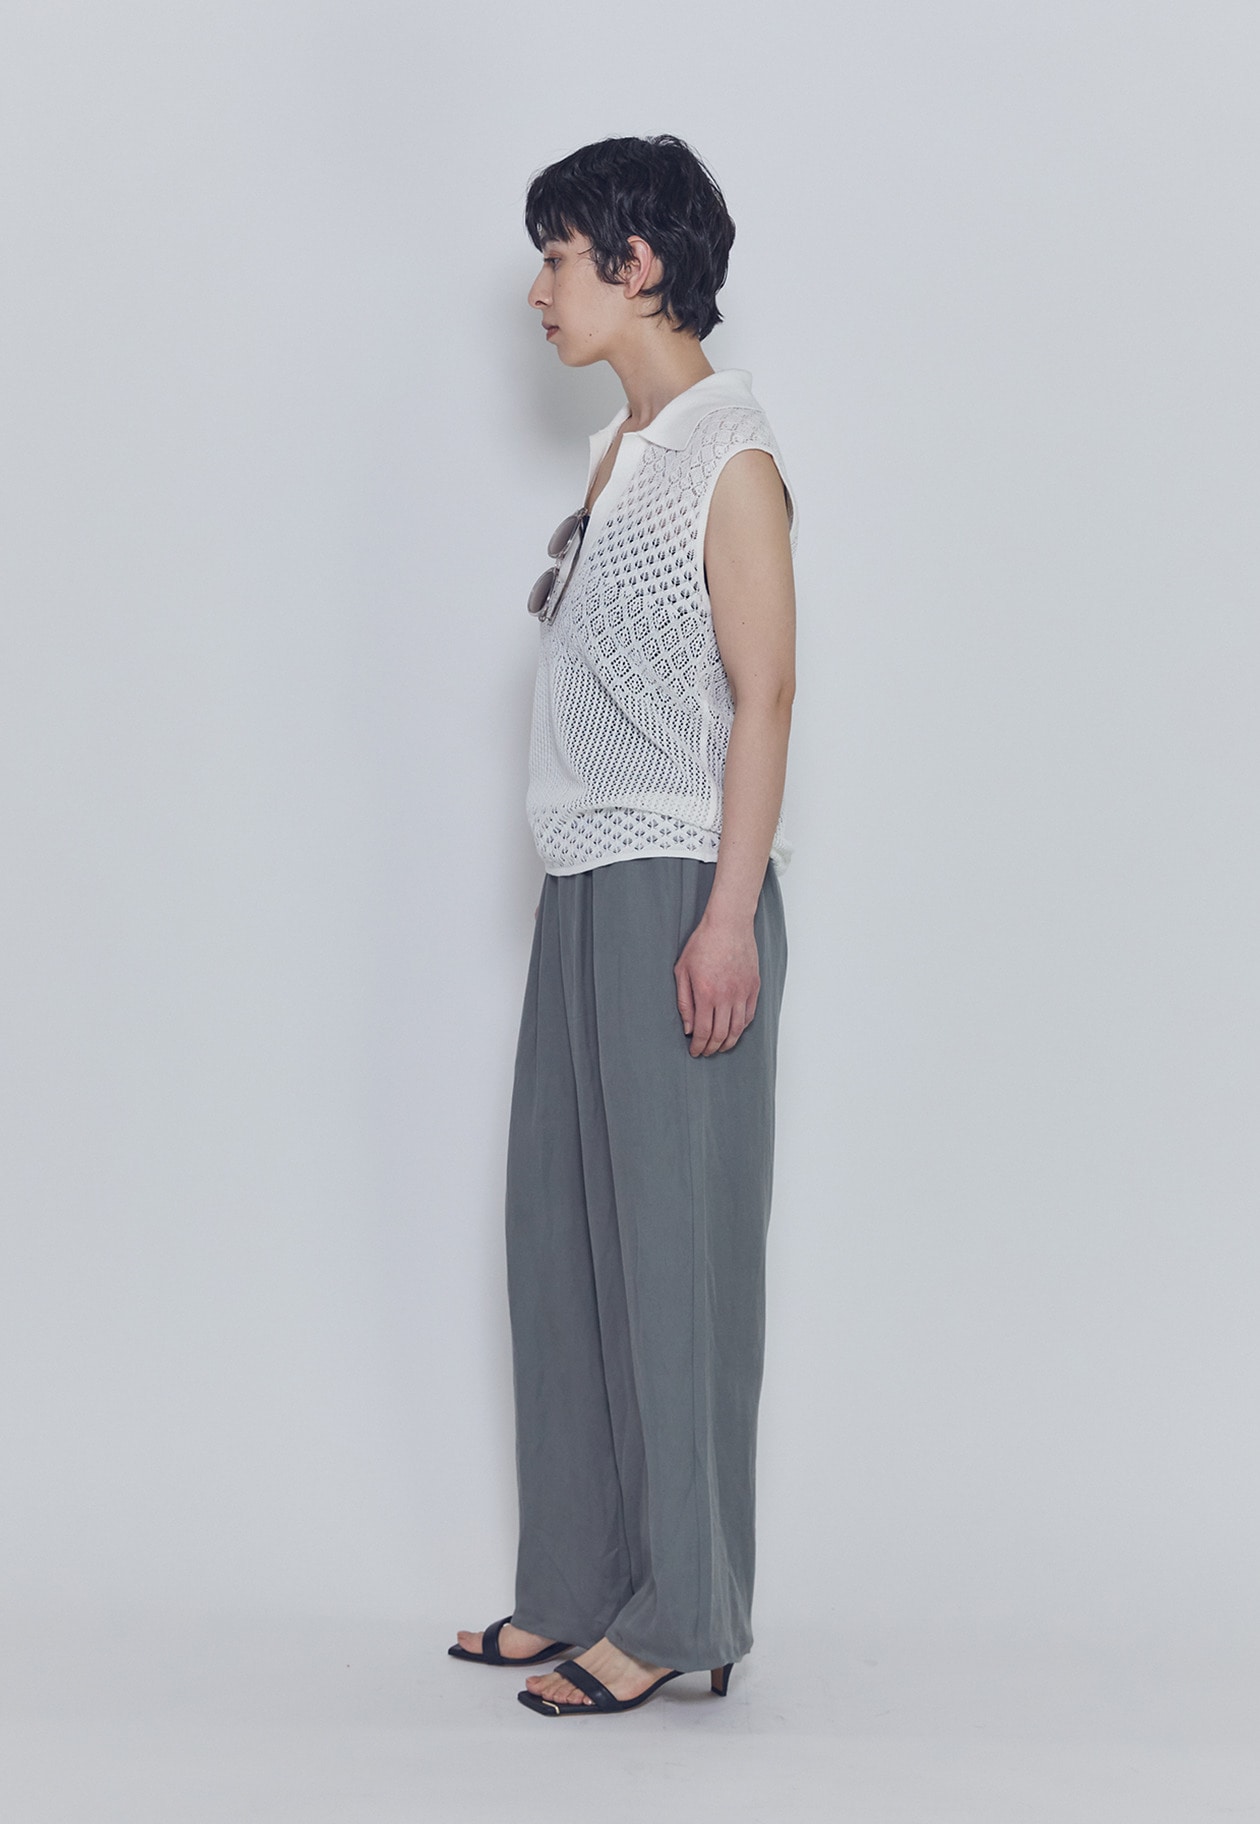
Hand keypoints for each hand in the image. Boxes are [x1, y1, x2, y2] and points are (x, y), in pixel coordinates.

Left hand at [674, 914, 759, 1056]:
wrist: (728, 924)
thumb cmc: (702, 944)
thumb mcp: (682, 971)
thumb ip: (684, 1002)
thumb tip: (688, 1028)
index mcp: (706, 993)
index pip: (703, 1031)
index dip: (698, 1046)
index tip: (694, 1052)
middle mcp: (726, 996)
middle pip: (721, 1035)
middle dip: (711, 1048)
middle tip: (705, 1052)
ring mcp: (743, 992)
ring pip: (738, 1029)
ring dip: (728, 1042)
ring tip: (719, 1047)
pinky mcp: (753, 987)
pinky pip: (749, 1015)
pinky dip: (741, 1028)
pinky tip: (733, 1030)